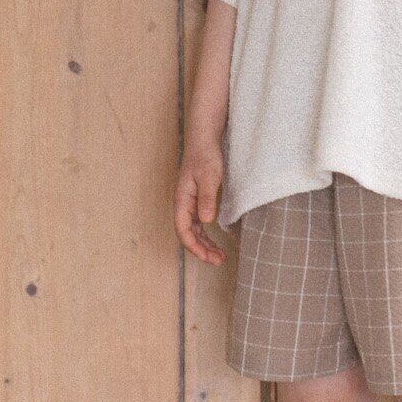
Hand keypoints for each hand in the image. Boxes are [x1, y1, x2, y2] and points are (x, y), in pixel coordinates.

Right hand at [174, 143, 225, 265]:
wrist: (205, 140)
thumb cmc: (205, 155)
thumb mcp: (208, 177)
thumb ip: (207, 198)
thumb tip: (206, 221)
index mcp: (182, 200)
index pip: (183, 230)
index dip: (194, 247)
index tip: (208, 257)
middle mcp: (184, 205)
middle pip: (189, 234)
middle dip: (202, 250)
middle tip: (219, 260)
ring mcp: (190, 204)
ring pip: (195, 231)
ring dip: (205, 245)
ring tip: (220, 256)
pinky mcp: (198, 202)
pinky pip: (200, 225)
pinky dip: (207, 236)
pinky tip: (217, 243)